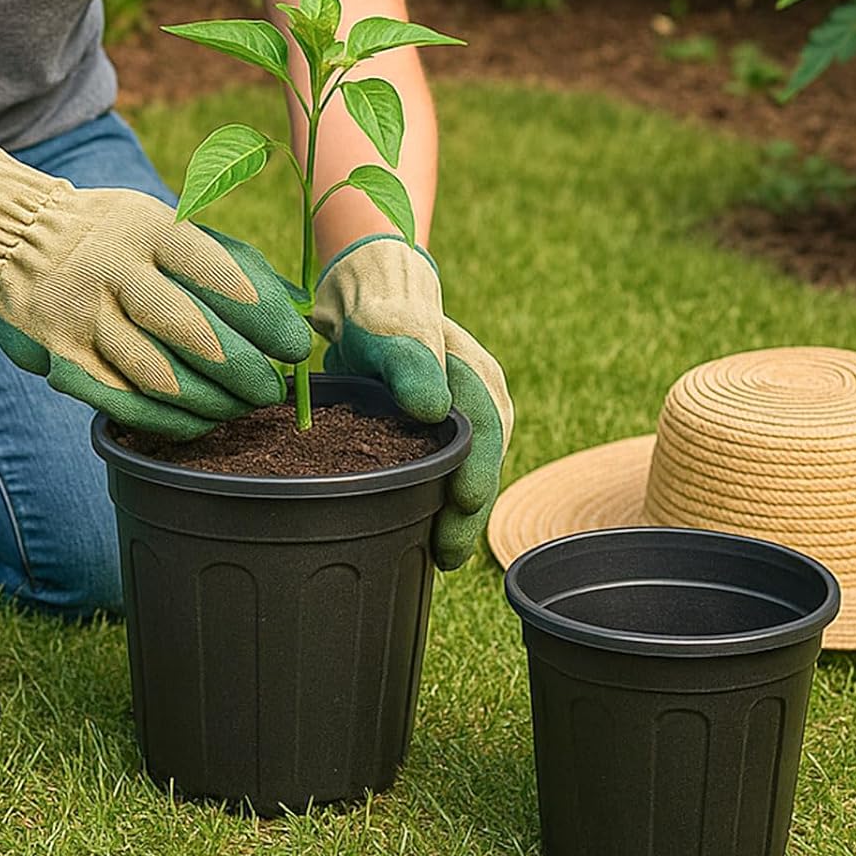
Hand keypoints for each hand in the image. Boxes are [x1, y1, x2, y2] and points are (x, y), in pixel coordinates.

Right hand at [0, 143, 312, 437]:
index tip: (294, 347)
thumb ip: (224, 260)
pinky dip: (170, 422)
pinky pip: (125, 404)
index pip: (220, 276)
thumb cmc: (115, 236)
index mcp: (149, 228)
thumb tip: (293, 307)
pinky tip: (199, 423)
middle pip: (193, 333)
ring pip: (160, 377)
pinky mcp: (60, 357)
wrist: (11, 236)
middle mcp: (112, 269)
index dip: (266, 318)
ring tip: (240, 408)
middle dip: (244, 371)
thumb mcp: (162, 223)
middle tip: (270, 390)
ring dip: (212, 402)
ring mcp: (81, 316)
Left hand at [313, 235, 512, 569]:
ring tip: (441, 555)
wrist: (368, 300)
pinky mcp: (439, 434)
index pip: (487, 434)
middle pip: (483, 464)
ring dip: (457, 515)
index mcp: (477, 378)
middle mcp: (480, 403)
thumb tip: (431, 408)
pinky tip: (424, 530)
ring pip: (468, 474)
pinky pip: (449, 472)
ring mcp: (463, 421)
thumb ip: (408, 363)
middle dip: (469, 513)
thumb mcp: (390, 330)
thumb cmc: (380, 312)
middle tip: (447, 554)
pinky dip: (441, 501)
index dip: (478, 473)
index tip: (465, 504)